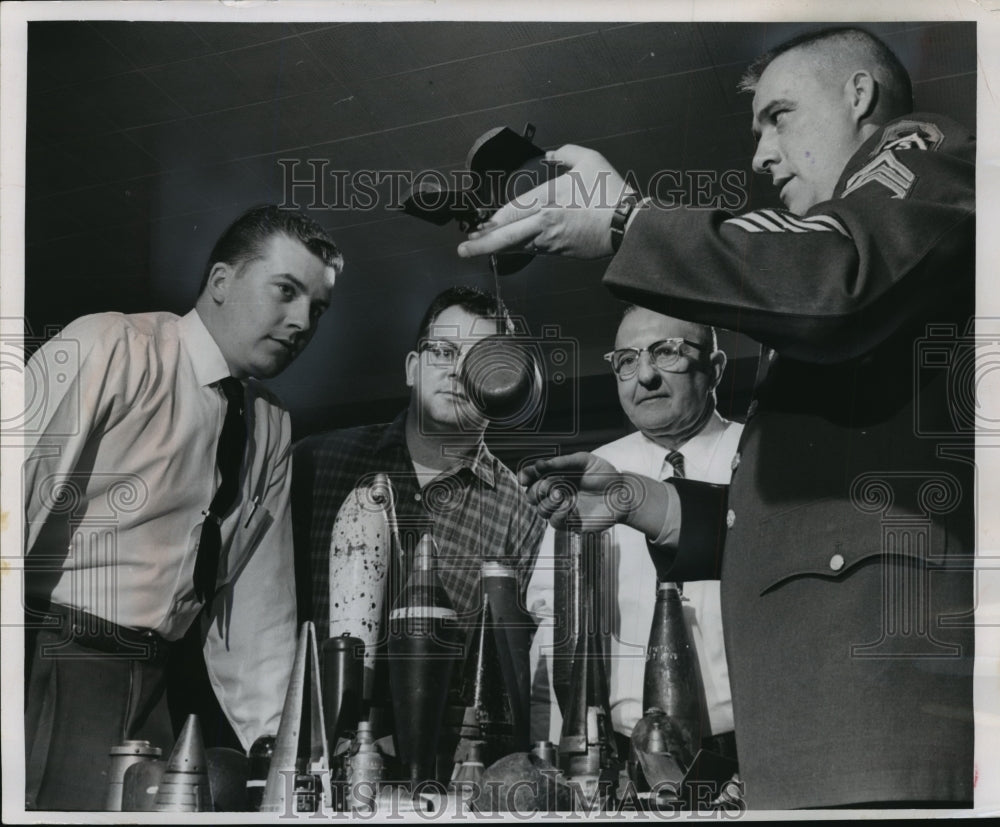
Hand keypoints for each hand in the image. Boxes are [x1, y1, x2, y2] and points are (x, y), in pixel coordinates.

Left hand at [457, 145, 630, 259]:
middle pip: (507, 236)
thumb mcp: (589, 161)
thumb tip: (552, 154)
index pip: (512, 211)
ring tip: (477, 249)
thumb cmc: (610, 193)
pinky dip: (516, 251)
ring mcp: (551, 241)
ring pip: (516, 248)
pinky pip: (532, 251)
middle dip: (482, 244)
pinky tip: (507, 250)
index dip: (492, 220)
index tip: (479, 224)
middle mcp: (545, 223)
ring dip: (495, 249)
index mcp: (549, 199)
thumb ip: (566, 153)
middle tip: (463, 248)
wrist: (628, 225)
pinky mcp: (559, 252)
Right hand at [519, 452, 642, 531]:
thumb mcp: (584, 461)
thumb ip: (561, 463)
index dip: (525, 476)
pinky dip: (558, 513)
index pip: (533, 477)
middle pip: (532, 495)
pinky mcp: (570, 523)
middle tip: (549, 486)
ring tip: (561, 495)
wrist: (623, 494)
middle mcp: (556, 492)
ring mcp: (562, 509)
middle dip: (535, 490)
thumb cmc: (604, 475)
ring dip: (546, 502)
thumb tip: (539, 465)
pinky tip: (569, 506)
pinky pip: (555, 522)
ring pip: (540, 510)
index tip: (525, 477)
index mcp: (556, 476)